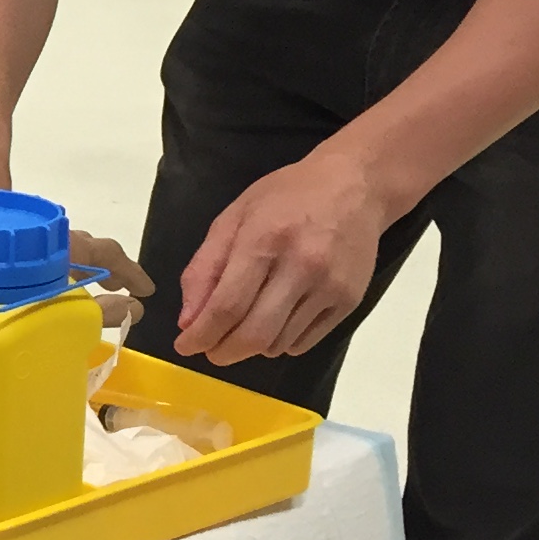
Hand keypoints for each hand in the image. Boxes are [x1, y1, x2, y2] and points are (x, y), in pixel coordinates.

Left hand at [175, 146, 393, 367]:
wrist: (354, 186)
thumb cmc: (285, 198)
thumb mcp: (233, 217)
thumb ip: (205, 268)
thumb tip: (188, 320)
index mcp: (263, 240)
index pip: (227, 305)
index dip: (201, 335)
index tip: (184, 346)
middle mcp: (301, 266)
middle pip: (254, 334)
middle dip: (223, 352)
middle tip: (210, 351)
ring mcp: (329, 286)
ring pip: (278, 344)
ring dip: (252, 347)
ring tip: (243, 327)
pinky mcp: (349, 301)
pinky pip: (305, 342)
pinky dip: (281, 343)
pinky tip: (275, 321)